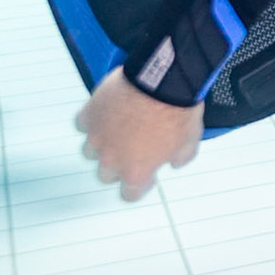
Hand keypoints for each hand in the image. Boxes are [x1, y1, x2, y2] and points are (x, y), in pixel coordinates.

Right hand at [75, 68, 203, 201]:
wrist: (163, 79)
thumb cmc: (178, 109)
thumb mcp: (190, 140)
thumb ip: (180, 158)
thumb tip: (174, 163)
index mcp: (136, 171)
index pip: (129, 194)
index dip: (139, 185)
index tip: (147, 174)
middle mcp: (111, 159)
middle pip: (106, 175)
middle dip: (119, 165)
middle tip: (132, 149)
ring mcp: (96, 137)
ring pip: (90, 151)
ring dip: (103, 143)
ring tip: (119, 128)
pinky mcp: (89, 114)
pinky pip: (84, 123)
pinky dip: (94, 118)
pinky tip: (107, 111)